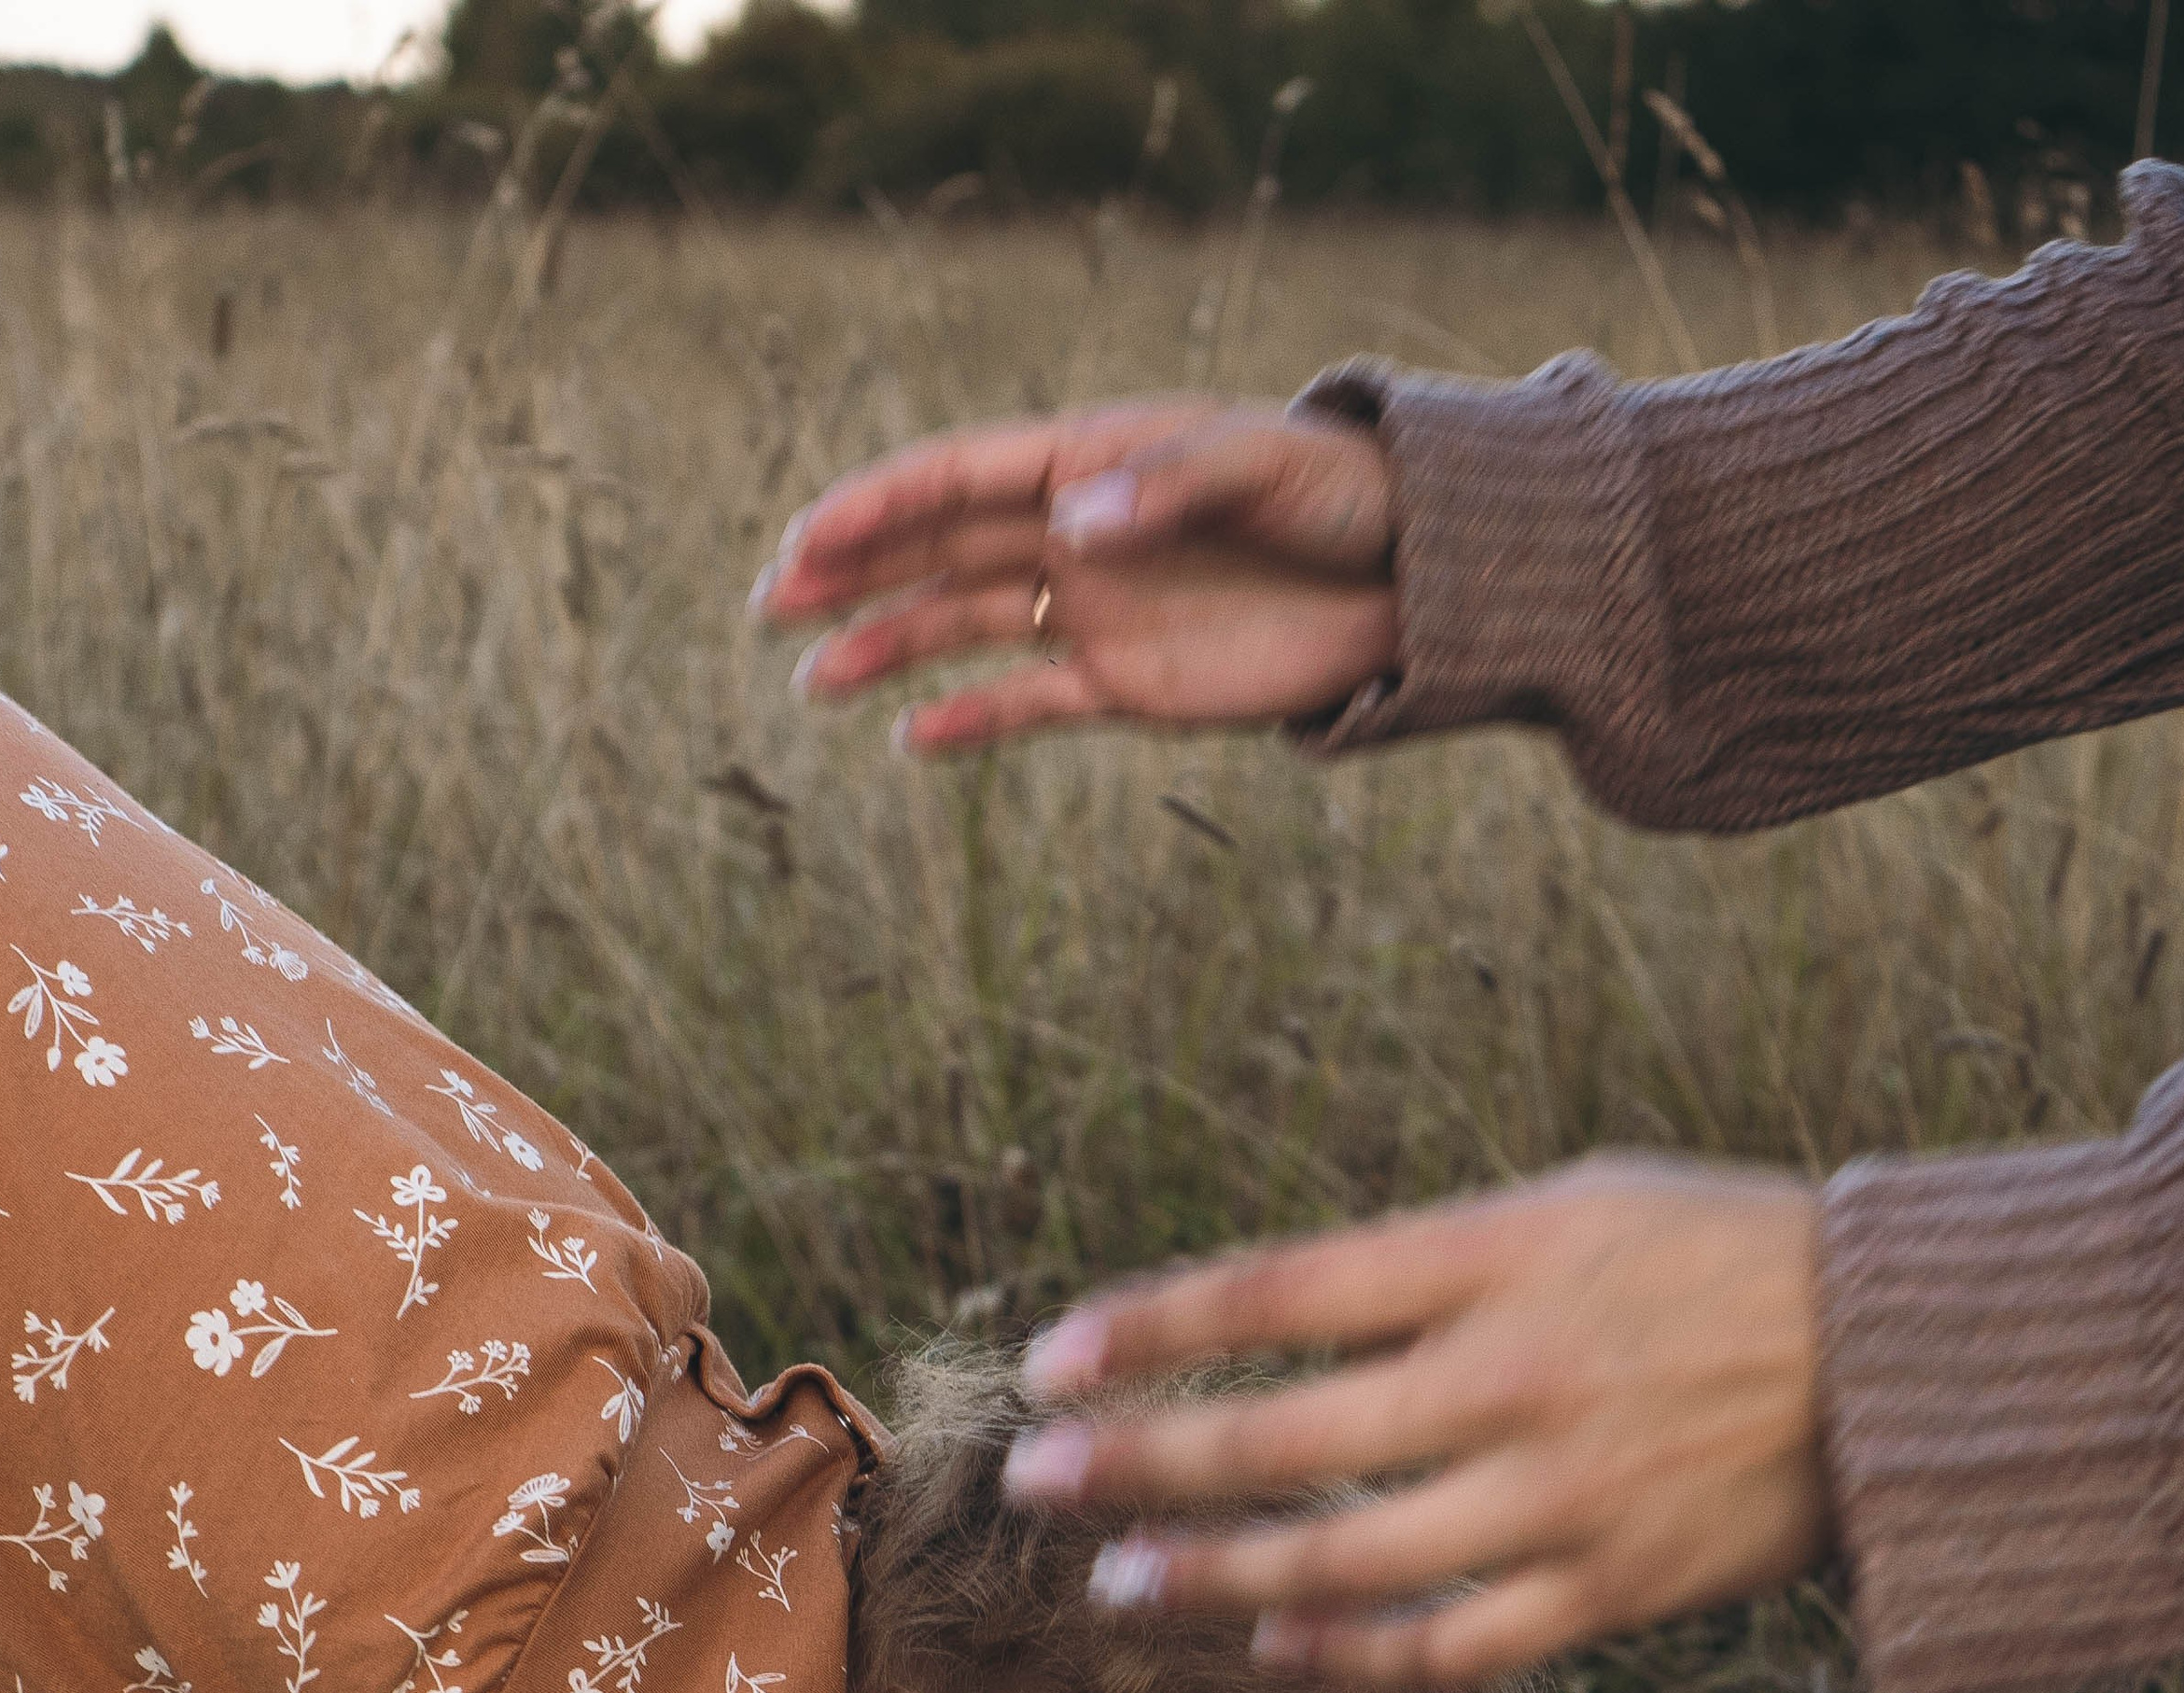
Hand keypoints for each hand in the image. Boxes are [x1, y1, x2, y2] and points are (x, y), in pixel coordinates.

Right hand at [760, 401, 1398, 755]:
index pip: (960, 478)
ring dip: (888, 647)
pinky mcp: (1128, 683)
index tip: (807, 537)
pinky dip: (971, 720)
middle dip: (851, 571)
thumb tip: (1071, 520)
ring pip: (964, 626)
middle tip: (771, 602)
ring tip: (813, 682)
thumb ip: (1170, 488)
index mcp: (1093, 459)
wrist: (1412, 578)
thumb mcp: (1266, 471)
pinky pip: (1029, 701)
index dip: (878, 505)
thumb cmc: (1341, 496)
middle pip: (938, 549)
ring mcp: (1094, 609)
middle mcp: (1075, 531)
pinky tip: (912, 741)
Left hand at [1001, 1158, 1831, 1685]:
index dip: (1149, 1330)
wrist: (1902, 1360)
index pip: (1276, 1291)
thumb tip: (1269, 1330)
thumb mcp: (1573, 1205)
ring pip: (1343, 1562)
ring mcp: (1561, 1496)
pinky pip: (1448, 1645)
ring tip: (1125, 1580)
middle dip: (1138, 1465)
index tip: (1053, 1361)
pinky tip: (1275, 1647)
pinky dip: (1349, 1654)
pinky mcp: (1608, 1590)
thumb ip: (1426, 1265)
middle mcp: (1517, 1376)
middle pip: (1279, 1436)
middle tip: (1039, 1484)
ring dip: (1216, 1577)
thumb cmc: (1717, 1257)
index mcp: (1500, 1254)